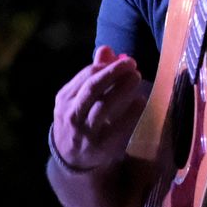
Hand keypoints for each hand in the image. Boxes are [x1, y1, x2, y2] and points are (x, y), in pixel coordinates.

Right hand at [51, 46, 146, 172]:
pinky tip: (140, 101)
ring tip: (136, 78)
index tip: (126, 60)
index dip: (108, 65)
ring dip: (122, 89)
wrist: (71, 158)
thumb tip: (106, 48)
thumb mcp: (78, 97)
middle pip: (93, 88)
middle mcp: (72, 114)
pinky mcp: (100, 147)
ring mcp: (85, 132)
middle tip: (133, 65)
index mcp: (65, 98)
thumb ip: (92, 73)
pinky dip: (130, 113)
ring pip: (104, 106)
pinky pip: (117, 127)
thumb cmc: (78, 119)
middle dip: (114, 73)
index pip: (87, 75)